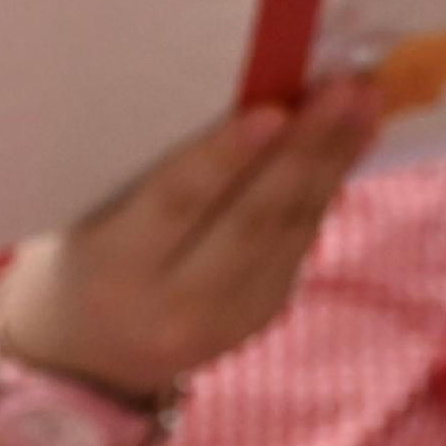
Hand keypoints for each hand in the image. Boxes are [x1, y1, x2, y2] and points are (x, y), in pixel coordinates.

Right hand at [0, 75, 378, 401]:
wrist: (86, 358)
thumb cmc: (78, 256)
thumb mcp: (87, 218)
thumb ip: (148, 172)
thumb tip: (235, 89)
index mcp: (114, 268)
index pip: (177, 203)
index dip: (227, 156)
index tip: (273, 108)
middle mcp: (176, 302)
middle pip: (252, 217)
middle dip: (307, 148)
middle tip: (346, 87)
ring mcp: (229, 317)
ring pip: (290, 228)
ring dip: (334, 158)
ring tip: (367, 99)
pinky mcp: (264, 313)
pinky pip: (300, 240)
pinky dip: (330, 185)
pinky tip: (356, 138)